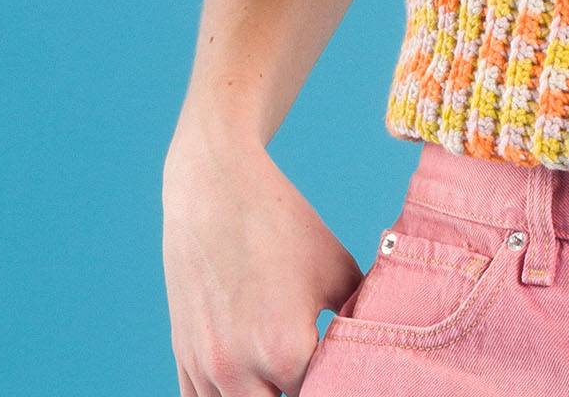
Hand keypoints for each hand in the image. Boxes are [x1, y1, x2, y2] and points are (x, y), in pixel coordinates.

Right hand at [162, 115, 364, 396]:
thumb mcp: (335, 266)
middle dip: (302, 392)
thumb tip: (383, 339)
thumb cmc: (280, 224)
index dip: (339, 385)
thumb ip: (359, 313)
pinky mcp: (185, 357)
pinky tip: (250, 382)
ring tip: (285, 373)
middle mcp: (239, 370)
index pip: (322, 396)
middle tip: (319, 368)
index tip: (351, 374)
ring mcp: (207, 368)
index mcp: (285, 350)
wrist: (215, 192)